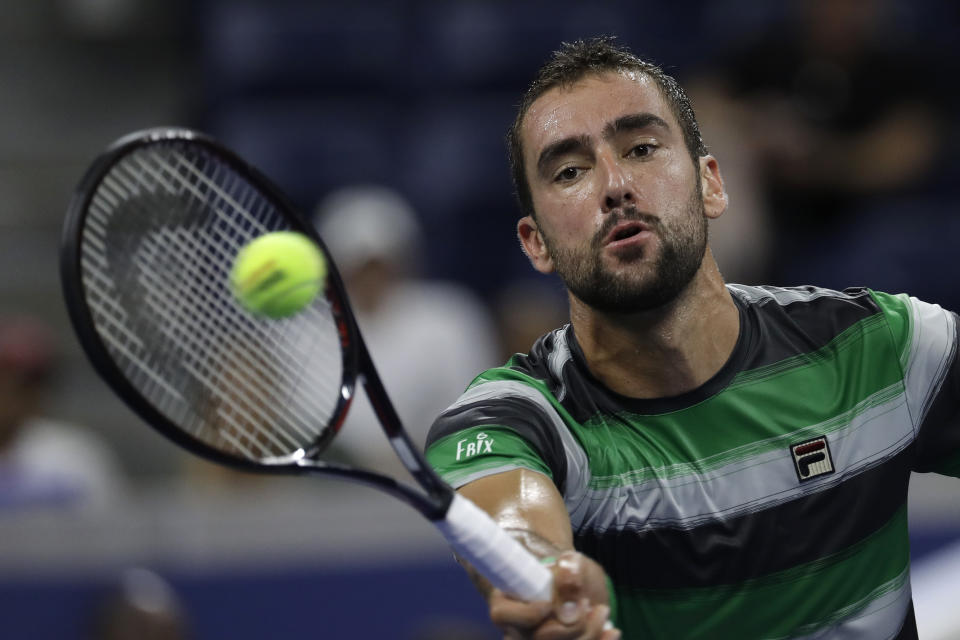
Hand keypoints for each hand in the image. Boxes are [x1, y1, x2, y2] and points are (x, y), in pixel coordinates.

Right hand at [488, 551, 620, 639]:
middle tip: (587, 602)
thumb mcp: (571, 562)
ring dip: (589, 634)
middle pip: (538, 639)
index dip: (528, 614)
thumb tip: (569, 609)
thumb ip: (569, 575)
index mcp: (507, 601)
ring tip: (601, 611)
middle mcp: (516, 630)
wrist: (577, 585)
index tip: (549, 604)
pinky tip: (612, 633)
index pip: (503, 615)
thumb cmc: (567, 570)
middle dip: (571, 625)